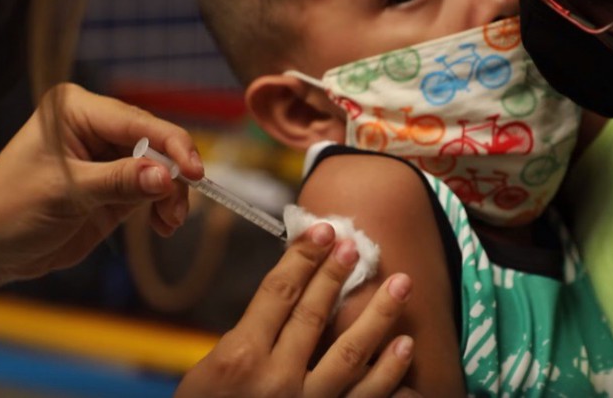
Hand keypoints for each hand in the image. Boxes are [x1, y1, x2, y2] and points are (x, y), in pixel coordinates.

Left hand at [0, 83, 202, 294]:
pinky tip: (162, 226)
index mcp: (76, 111)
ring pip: (160, 168)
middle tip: (176, 209)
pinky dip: (163, 207)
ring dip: (170, 196)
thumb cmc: (11, 210)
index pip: (137, 122)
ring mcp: (109, 157)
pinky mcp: (117, 185)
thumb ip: (120, 182)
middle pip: (155, 143)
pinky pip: (153, 189)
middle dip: (172, 176)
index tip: (195, 171)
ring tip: (167, 223)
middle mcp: (96, 127)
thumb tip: (167, 178)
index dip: (171, 144)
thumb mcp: (67, 193)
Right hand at [175, 223, 416, 397]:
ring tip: (402, 283)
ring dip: (380, 315)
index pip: (279, 292)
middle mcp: (276, 379)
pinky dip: (389, 371)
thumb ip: (247, 338)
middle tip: (355, 243)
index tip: (321, 231)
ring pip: (351, 353)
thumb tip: (288, 299)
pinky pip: (366, 397)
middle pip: (314, 313)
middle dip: (336, 273)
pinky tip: (404, 344)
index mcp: (241, 357)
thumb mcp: (207, 372)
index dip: (302, 257)